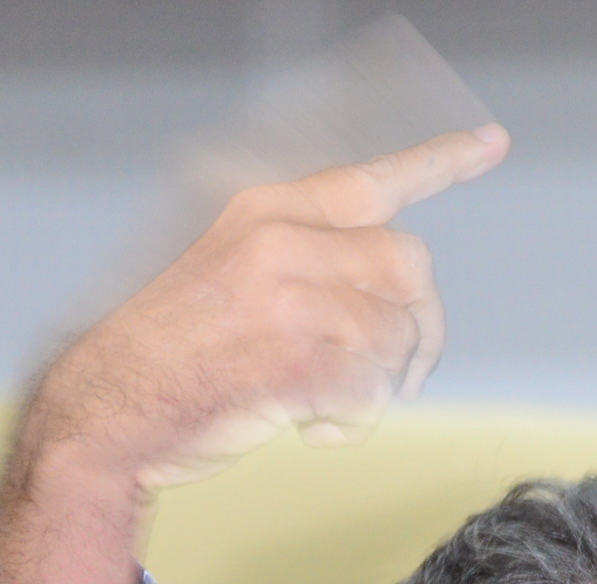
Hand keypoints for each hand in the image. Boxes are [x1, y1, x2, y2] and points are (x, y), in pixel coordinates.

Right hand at [0, 123, 509, 583]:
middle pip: (411, 266)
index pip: (371, 179)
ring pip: (397, 334)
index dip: (440, 161)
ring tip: (331, 405)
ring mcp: (285, 297)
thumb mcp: (229, 276)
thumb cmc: (170, 358)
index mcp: (266, 211)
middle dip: (419, 328)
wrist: (105, 411)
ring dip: (382, 385)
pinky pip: (372, 391)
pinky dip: (353, 423)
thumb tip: (393, 286)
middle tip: (396, 373)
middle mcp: (279, 241)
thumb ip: (306, 264)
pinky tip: (312, 428)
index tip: (491, 142)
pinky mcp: (291, 358)